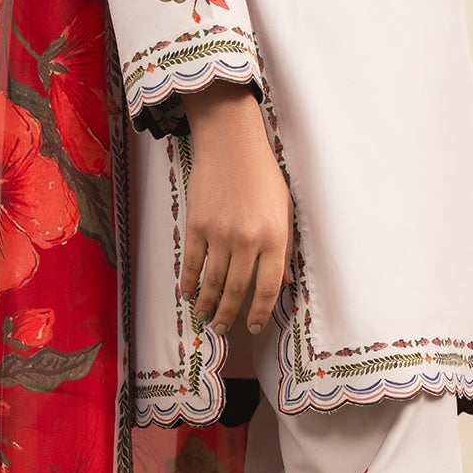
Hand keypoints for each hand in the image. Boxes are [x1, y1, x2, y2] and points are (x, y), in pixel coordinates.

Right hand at [178, 81, 293, 335]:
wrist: (231, 144)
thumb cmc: (263, 175)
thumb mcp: (284, 210)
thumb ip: (284, 247)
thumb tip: (282, 282)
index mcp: (274, 238)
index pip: (268, 288)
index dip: (261, 312)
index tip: (255, 326)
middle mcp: (247, 241)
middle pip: (237, 290)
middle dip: (229, 314)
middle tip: (223, 329)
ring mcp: (219, 234)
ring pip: (212, 282)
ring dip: (207, 305)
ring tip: (204, 319)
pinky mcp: (196, 225)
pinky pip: (192, 263)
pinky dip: (188, 282)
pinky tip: (188, 294)